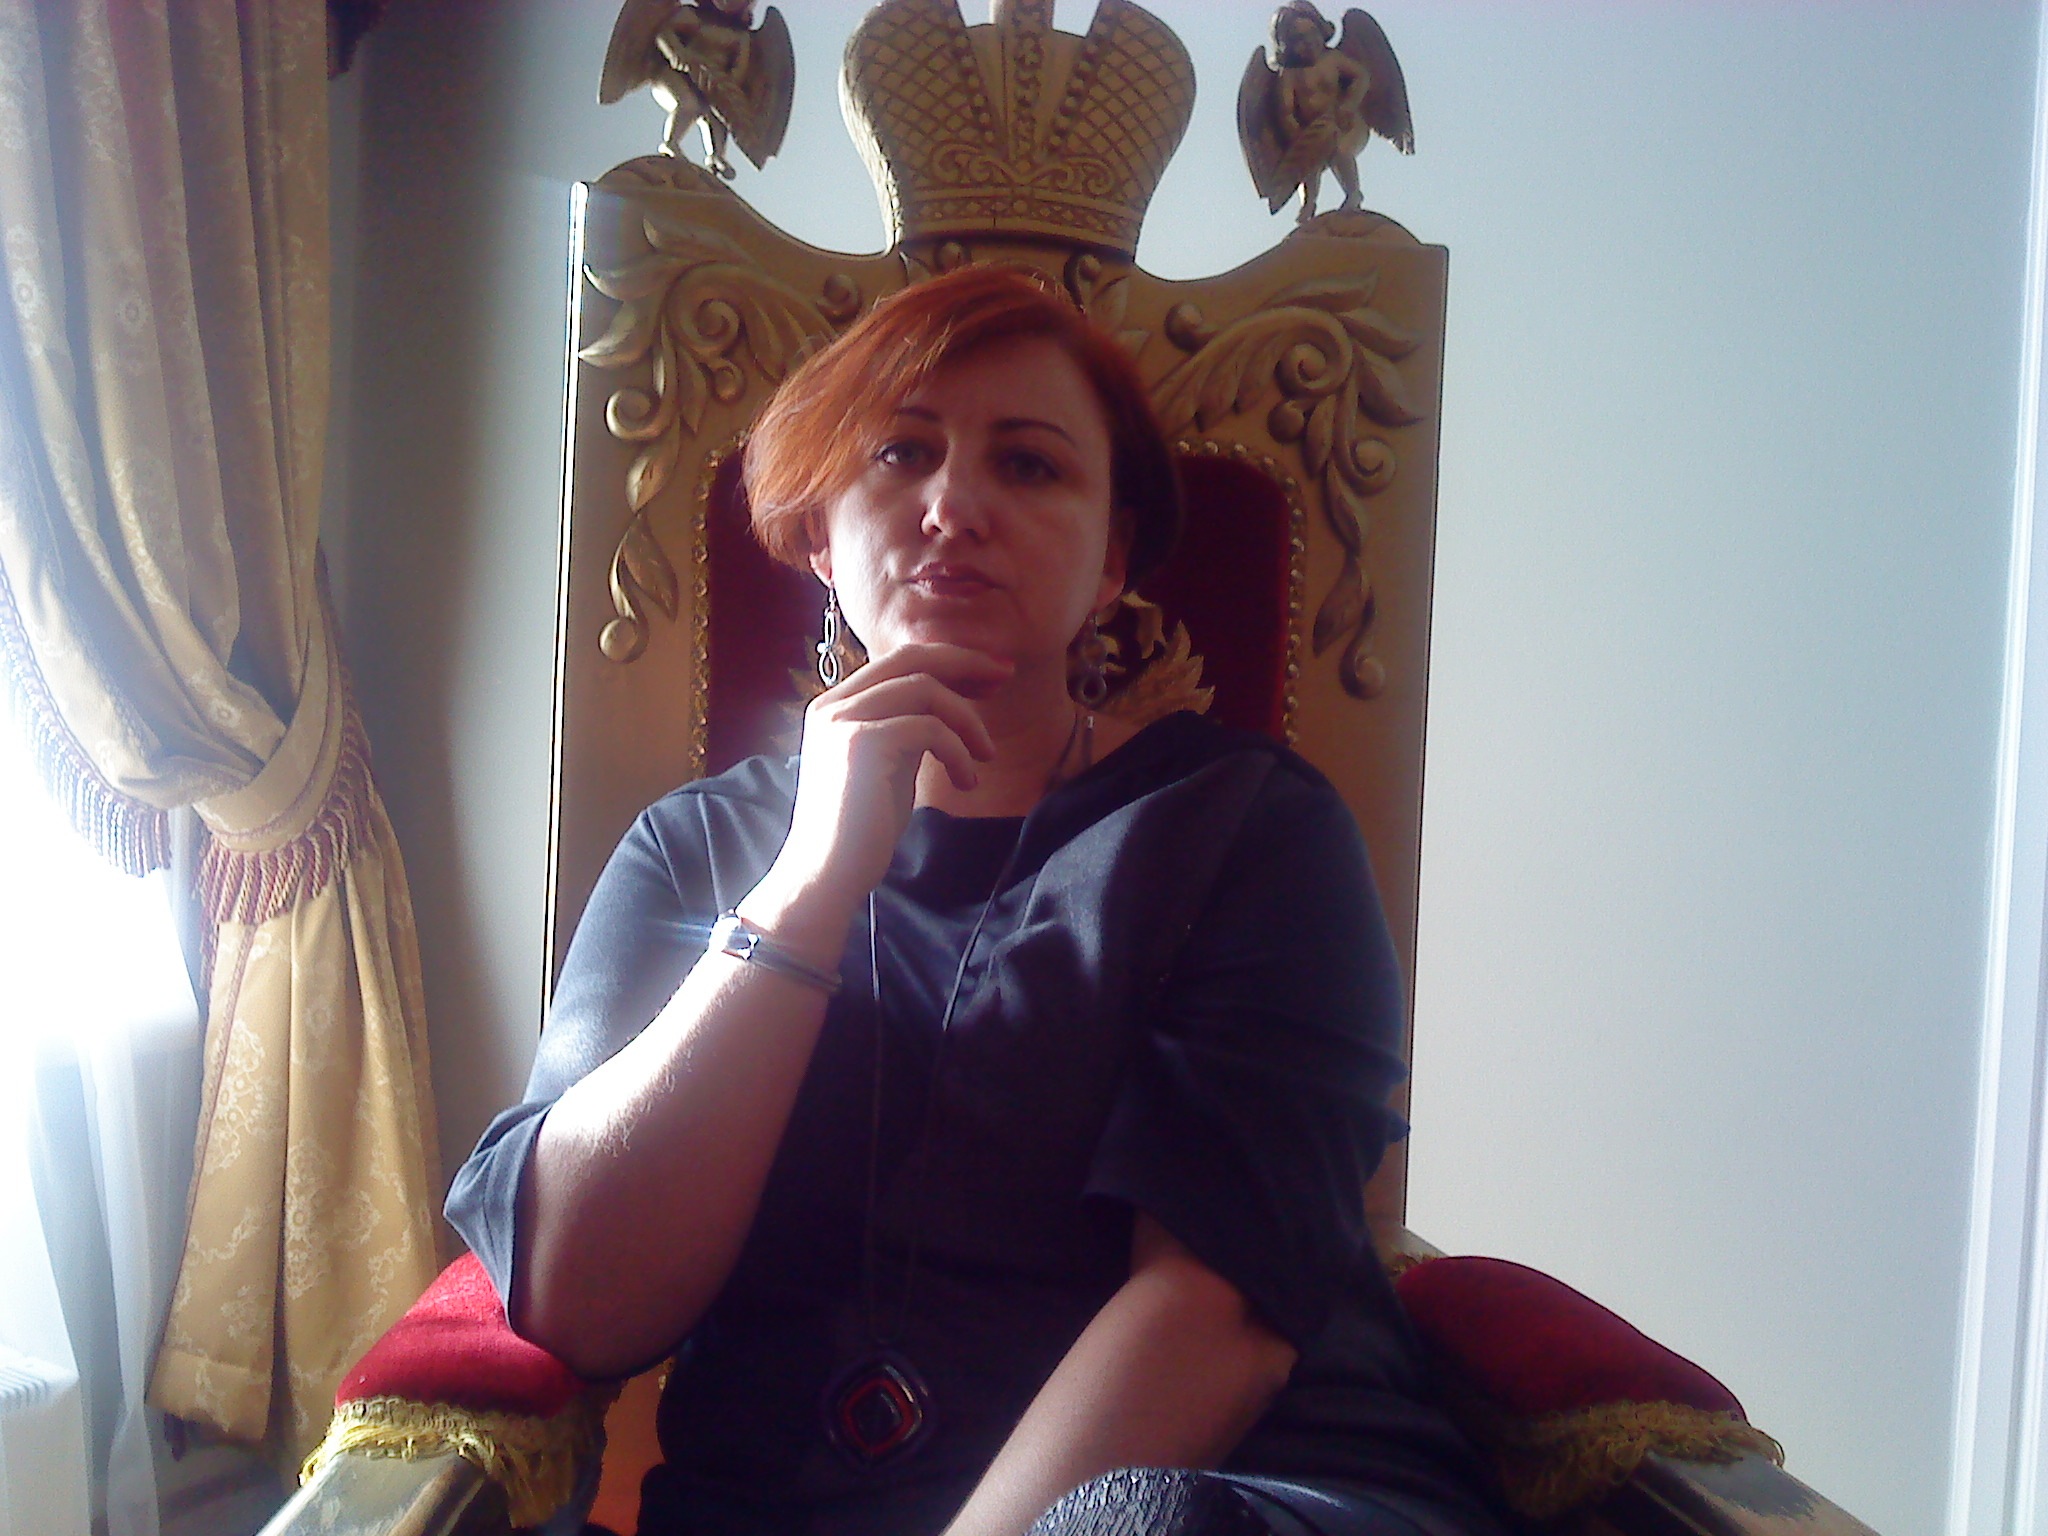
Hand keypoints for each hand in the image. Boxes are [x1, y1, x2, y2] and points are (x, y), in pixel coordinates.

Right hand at [743, 643, 1008, 957]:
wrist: (828, 873)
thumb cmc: (862, 828)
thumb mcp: (888, 763)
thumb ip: (907, 728)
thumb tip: (953, 703)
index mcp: (837, 705)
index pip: (898, 661)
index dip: (949, 662)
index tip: (988, 676)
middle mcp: (834, 704)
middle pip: (911, 657)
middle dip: (966, 662)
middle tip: (1006, 675)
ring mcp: (845, 720)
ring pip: (926, 688)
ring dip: (968, 720)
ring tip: (985, 756)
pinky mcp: (864, 743)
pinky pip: (931, 728)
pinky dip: (959, 752)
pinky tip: (967, 782)